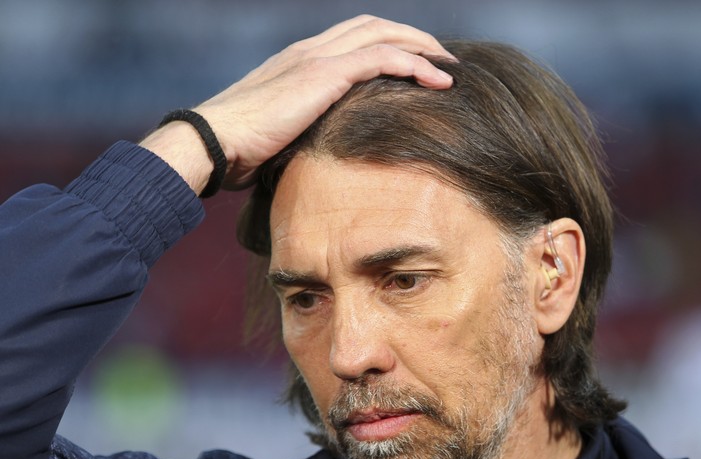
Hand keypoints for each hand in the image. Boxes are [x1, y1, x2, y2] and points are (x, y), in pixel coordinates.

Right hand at [144, 15, 453, 192]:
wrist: (212, 143)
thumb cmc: (238, 150)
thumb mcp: (279, 134)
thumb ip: (305, 128)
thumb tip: (326, 152)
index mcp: (299, 61)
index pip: (353, 37)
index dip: (389, 43)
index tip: (416, 64)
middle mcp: (310, 50)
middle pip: (374, 26)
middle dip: (413, 38)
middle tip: (443, 59)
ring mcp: (316, 58)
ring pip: (383, 35)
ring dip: (422, 48)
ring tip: (450, 67)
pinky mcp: (323, 75)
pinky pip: (382, 58)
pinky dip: (415, 65)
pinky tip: (438, 81)